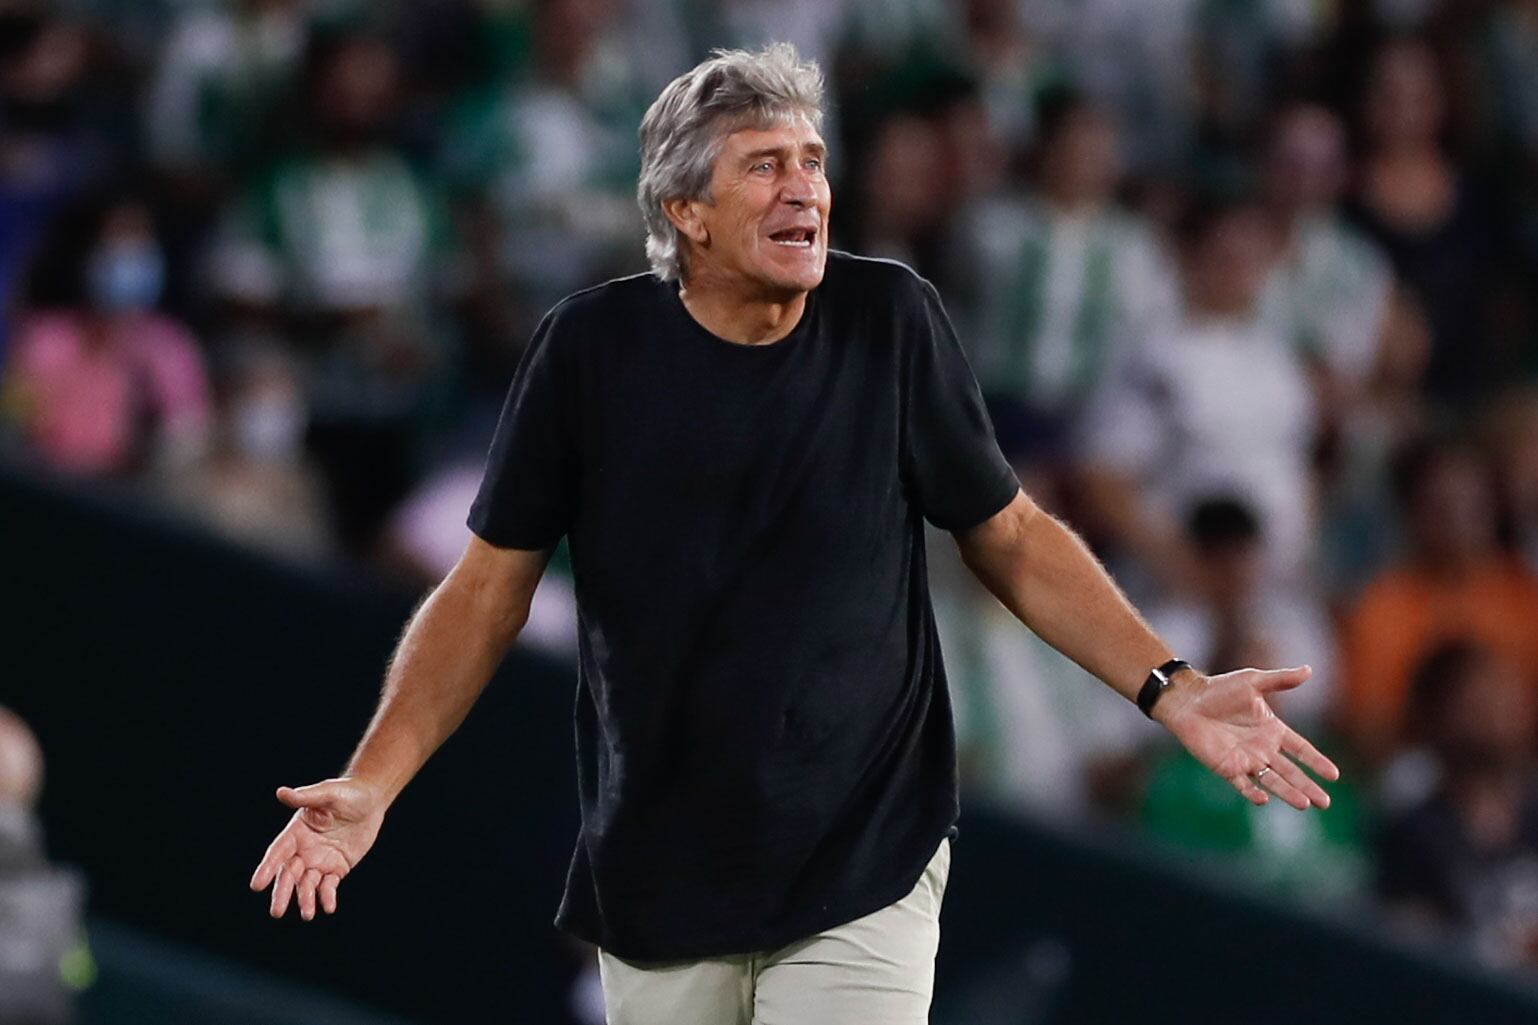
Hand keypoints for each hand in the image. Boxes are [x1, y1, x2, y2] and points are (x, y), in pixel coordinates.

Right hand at [249, 777, 385, 919]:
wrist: (370, 800)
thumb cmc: (346, 792)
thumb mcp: (327, 793)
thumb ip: (305, 797)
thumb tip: (281, 792)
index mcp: (295, 833)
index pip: (278, 853)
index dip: (267, 868)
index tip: (257, 885)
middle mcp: (304, 850)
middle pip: (289, 875)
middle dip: (282, 893)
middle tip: (276, 912)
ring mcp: (319, 861)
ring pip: (307, 884)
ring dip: (305, 899)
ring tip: (308, 914)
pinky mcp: (337, 868)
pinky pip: (329, 886)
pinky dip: (327, 897)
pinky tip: (329, 907)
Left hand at [1153, 666, 1339, 809]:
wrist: (1188, 700)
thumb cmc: (1220, 689)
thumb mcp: (1254, 681)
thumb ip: (1281, 679)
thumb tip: (1309, 669)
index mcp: (1273, 730)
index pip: (1301, 750)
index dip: (1316, 762)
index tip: (1334, 775)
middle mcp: (1263, 748)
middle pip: (1291, 772)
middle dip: (1308, 786)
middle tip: (1325, 803)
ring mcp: (1246, 760)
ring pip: (1272, 781)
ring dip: (1288, 793)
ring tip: (1305, 804)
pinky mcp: (1227, 767)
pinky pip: (1242, 784)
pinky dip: (1252, 793)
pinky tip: (1264, 799)